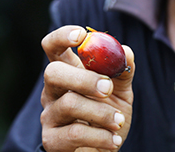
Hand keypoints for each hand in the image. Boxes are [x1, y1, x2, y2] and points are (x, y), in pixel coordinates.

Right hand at [40, 25, 134, 151]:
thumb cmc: (109, 116)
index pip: (53, 46)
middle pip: (53, 72)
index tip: (81, 35)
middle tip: (107, 87)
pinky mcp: (51, 140)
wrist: (106, 149)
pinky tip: (113, 139)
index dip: (62, 36)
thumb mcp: (120, 91)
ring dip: (101, 113)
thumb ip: (123, 71)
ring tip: (119, 121)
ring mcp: (49, 115)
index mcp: (67, 71)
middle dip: (83, 78)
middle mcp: (52, 90)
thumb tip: (126, 51)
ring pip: (69, 104)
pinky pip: (75, 134)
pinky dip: (101, 137)